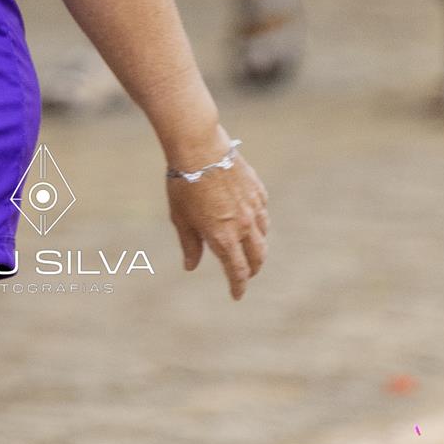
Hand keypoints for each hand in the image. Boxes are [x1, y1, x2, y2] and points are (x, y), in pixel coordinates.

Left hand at [166, 135, 268, 300]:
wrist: (199, 148)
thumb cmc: (183, 183)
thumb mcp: (181, 218)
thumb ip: (190, 244)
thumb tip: (191, 266)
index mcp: (223, 238)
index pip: (238, 271)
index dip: (238, 286)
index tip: (237, 295)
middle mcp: (243, 226)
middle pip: (257, 257)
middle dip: (253, 270)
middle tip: (246, 275)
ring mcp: (253, 207)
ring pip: (263, 235)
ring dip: (258, 247)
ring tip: (250, 249)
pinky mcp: (257, 190)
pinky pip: (262, 212)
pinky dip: (259, 222)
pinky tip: (251, 219)